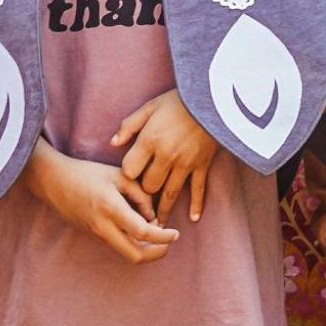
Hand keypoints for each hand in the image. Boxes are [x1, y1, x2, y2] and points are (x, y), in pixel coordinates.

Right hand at [24, 139, 178, 263]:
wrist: (53, 180)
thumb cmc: (87, 173)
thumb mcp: (118, 175)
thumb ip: (141, 194)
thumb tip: (153, 215)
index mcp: (110, 207)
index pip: (144, 232)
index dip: (164, 237)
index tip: (175, 232)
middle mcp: (102, 226)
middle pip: (136, 256)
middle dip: (157, 253)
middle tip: (168, 241)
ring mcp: (96, 234)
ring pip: (127, 254)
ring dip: (144, 248)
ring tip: (151, 230)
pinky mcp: (92, 237)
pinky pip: (117, 246)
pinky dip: (131, 242)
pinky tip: (135, 227)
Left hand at [112, 88, 218, 224]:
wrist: (213, 100)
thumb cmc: (177, 101)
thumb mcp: (149, 107)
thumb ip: (129, 126)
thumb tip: (113, 143)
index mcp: (150, 141)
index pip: (130, 170)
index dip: (127, 174)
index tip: (127, 177)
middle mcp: (166, 156)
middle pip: (149, 185)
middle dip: (144, 192)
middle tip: (141, 200)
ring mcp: (186, 164)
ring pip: (170, 193)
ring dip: (164, 209)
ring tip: (157, 225)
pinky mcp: (202, 166)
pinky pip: (198, 190)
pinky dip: (196, 205)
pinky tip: (193, 218)